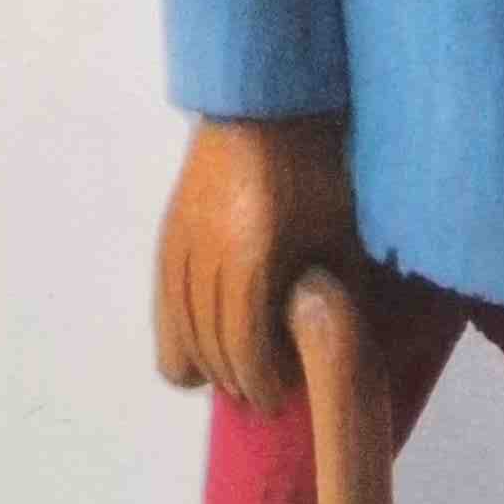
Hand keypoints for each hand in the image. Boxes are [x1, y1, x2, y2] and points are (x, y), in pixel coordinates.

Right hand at [152, 113, 360, 408]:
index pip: (244, 348)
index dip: (262, 383)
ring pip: (179, 334)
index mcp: (252, 257)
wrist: (264, 105)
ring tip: (241, 371)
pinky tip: (208, 345)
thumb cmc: (315, 167)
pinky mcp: (166, 238)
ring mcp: (179, 246)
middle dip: (239, 380)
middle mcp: (205, 256)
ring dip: (209, 363)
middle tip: (266, 391)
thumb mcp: (337, 232)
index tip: (279, 397)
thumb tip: (340, 350)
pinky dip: (181, 337)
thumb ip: (334, 293)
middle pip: (210, 349)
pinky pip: (164, 309)